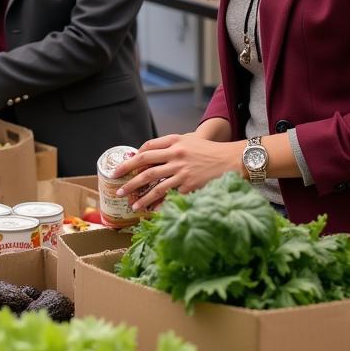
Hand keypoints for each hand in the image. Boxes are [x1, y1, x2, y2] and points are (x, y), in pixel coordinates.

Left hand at [110, 133, 245, 210]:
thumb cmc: (210, 151)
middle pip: (145, 165)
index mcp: (175, 142)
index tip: (124, 167)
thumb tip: (149, 156)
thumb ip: (171, 146)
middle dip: (128, 176)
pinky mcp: (190, 185)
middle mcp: (176, 155)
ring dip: (140, 195)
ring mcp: (183, 171)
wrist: (232, 159)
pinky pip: (170, 196)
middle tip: (117, 185)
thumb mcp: (190, 140)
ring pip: (155, 184)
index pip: (148, 148)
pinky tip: (151, 210)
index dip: (134, 158)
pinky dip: (159, 204)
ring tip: (131, 203)